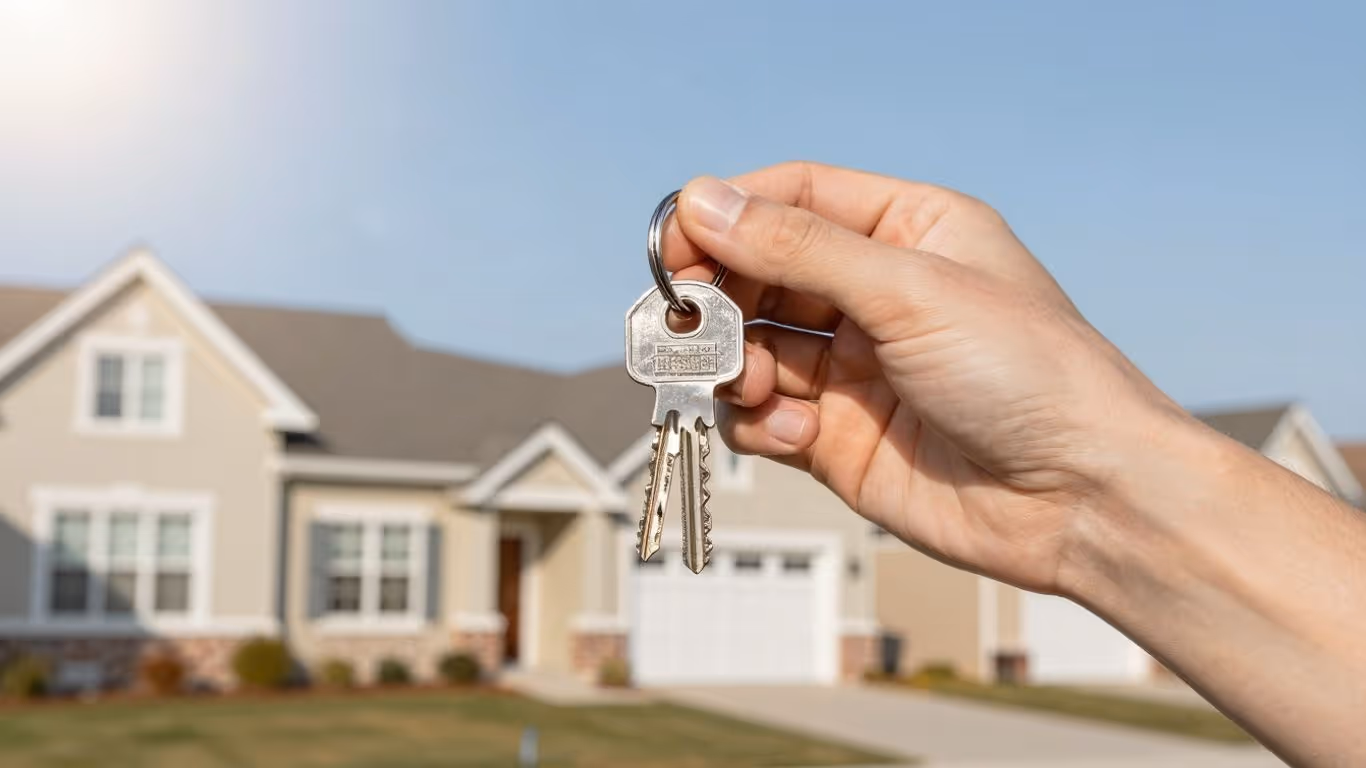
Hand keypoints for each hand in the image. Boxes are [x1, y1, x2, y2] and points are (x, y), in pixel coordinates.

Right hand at [665, 162, 1187, 593]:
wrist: (1082, 498)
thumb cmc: (1029, 375)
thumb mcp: (910, 290)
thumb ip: (799, 247)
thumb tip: (702, 201)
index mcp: (907, 230)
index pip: (792, 199)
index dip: (726, 215)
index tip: (673, 245)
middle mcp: (874, 293)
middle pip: (757, 272)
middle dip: (717, 297)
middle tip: (684, 321)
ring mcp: (853, 367)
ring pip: (749, 347)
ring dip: (730, 363)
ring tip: (746, 383)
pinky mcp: (838, 437)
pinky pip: (762, 416)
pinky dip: (758, 423)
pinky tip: (795, 433)